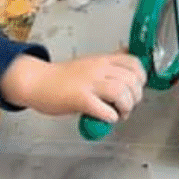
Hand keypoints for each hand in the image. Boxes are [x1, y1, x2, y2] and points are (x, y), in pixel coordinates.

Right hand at [0, 52, 146, 122]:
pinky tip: (107, 118)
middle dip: (135, 97)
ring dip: (125, 107)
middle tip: (127, 107)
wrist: (37, 81)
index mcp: (102, 60)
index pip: (133, 62)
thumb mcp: (89, 65)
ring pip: (121, 92)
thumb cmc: (62, 78)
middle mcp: (98, 68)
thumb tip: (128, 69)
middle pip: (131, 80)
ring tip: (119, 114)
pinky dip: (110, 116)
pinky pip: (104, 109)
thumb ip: (108, 68)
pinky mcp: (79, 98)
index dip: (141, 77)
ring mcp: (89, 82)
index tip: (136, 89)